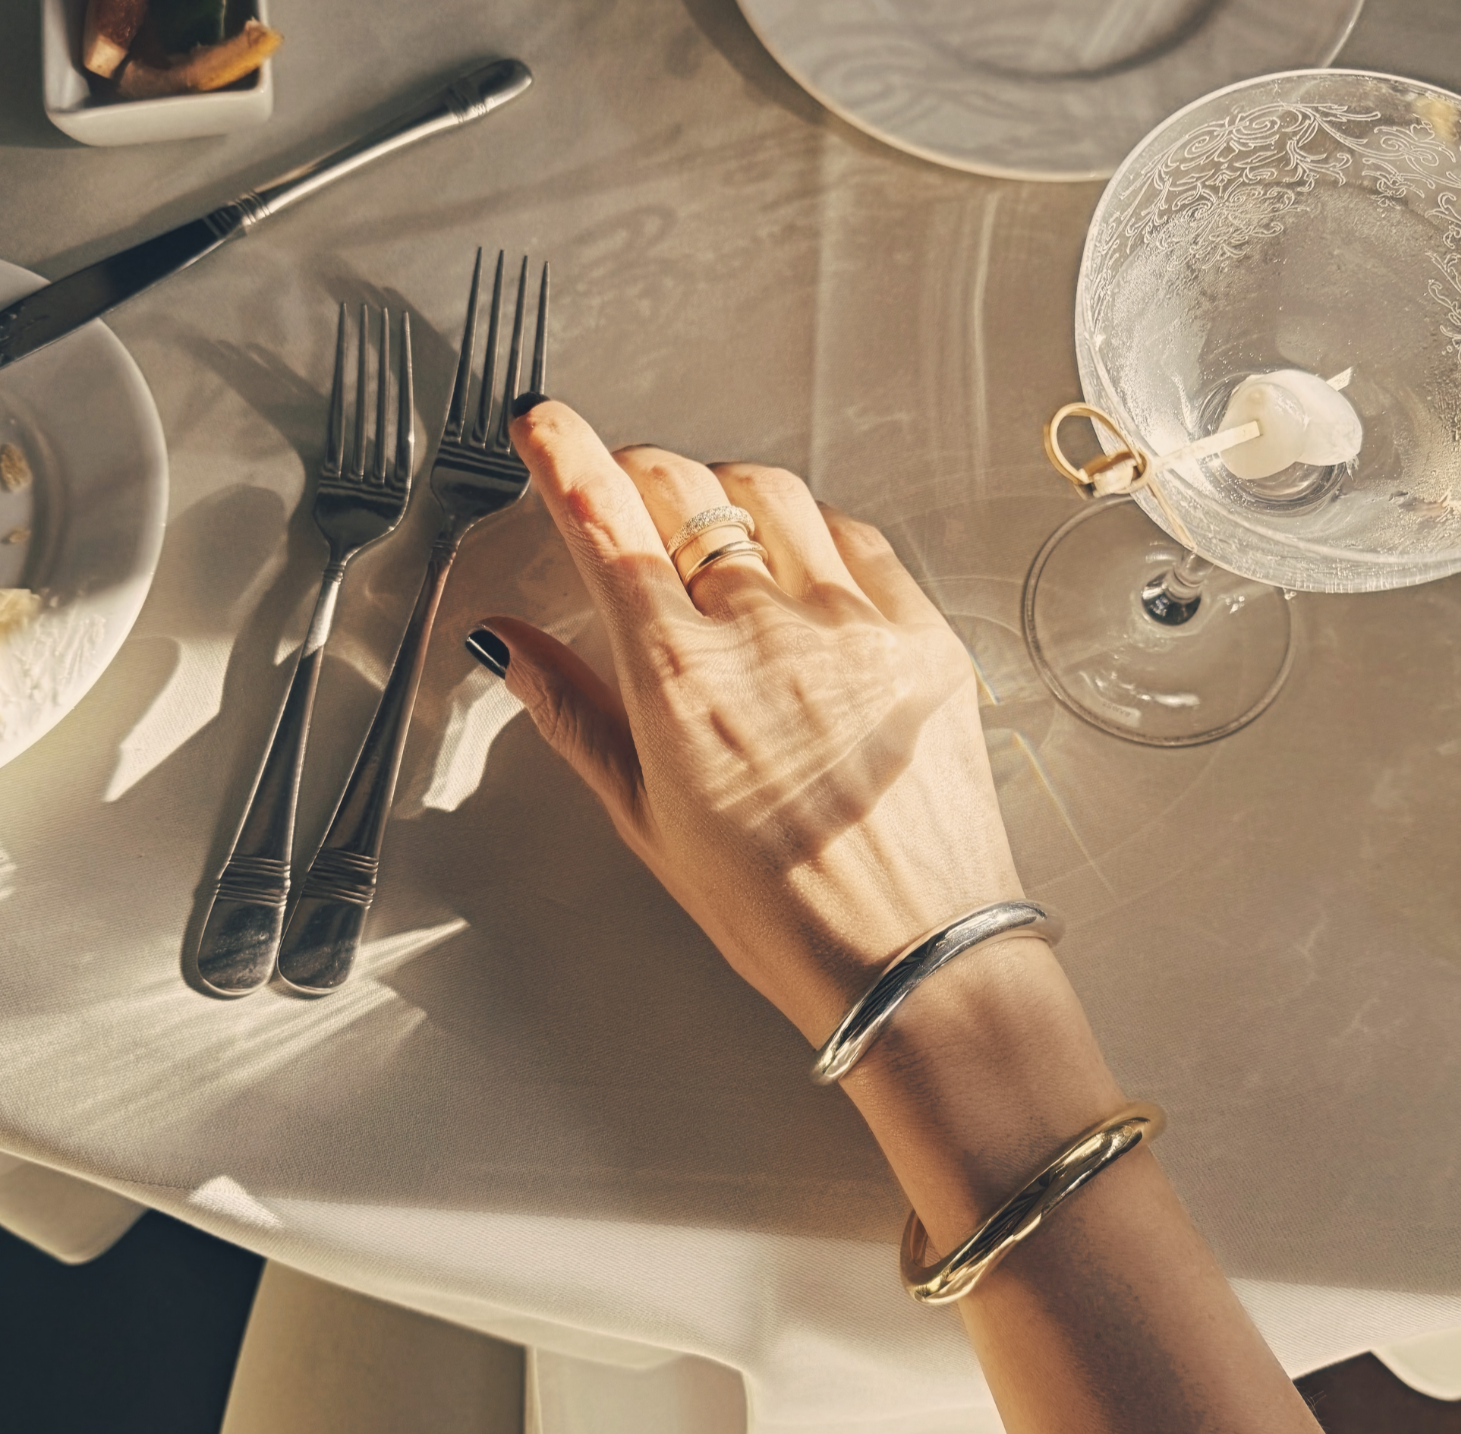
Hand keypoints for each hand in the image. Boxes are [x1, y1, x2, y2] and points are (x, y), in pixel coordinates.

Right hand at [486, 402, 1022, 1043]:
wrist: (913, 953)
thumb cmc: (780, 911)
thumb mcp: (648, 819)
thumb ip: (573, 714)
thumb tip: (510, 646)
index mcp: (679, 679)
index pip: (606, 522)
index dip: (566, 455)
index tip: (546, 424)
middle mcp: (765, 631)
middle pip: (686, 489)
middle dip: (642, 474)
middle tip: (630, 498)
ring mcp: (853, 625)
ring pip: (773, 496)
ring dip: (727, 496)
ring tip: (719, 536)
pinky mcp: (922, 635)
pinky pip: (859, 539)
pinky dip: (816, 534)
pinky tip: (804, 573)